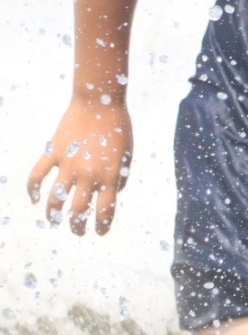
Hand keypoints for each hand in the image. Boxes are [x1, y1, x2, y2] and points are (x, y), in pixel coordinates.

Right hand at [26, 95, 134, 235]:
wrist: (100, 102)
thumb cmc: (119, 128)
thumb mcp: (127, 154)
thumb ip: (120, 176)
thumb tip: (113, 193)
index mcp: (110, 176)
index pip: (105, 210)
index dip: (101, 225)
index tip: (99, 232)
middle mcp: (88, 175)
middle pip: (78, 210)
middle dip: (77, 225)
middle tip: (78, 231)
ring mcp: (68, 165)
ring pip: (55, 199)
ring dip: (53, 214)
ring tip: (54, 221)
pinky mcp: (53, 153)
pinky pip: (37, 176)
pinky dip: (32, 189)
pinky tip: (34, 199)